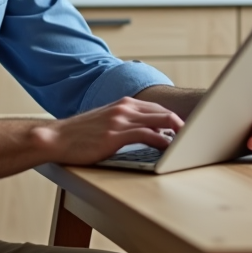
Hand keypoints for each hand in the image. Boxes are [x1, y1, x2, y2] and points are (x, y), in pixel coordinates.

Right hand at [35, 97, 183, 164]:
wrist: (56, 138)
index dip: (175, 119)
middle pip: (163, 113)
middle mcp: (124, 107)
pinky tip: (169, 149)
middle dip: (181, 125)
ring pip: (159, 121)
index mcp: (123, 104)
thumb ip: (126, 124)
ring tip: (188, 143)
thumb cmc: (80, 135)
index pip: (158, 108)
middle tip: (194, 137)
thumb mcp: (106, 123)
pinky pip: (147, 135)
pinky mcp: (116, 135)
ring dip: (177, 132)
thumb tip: (149, 134)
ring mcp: (120, 120)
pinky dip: (162, 141)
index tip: (186, 130)